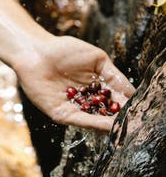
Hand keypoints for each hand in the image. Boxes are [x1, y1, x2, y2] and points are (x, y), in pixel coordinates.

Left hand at [13, 35, 135, 130]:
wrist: (35, 51)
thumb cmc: (63, 50)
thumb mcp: (96, 59)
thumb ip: (114, 76)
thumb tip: (132, 92)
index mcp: (96, 87)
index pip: (116, 99)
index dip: (128, 104)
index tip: (140, 109)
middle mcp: (87, 101)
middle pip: (109, 114)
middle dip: (123, 118)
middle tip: (137, 123)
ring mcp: (75, 108)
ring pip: (97, 121)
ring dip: (113, 125)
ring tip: (128, 127)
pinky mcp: (62, 114)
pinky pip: (82, 121)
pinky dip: (97, 124)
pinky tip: (110, 124)